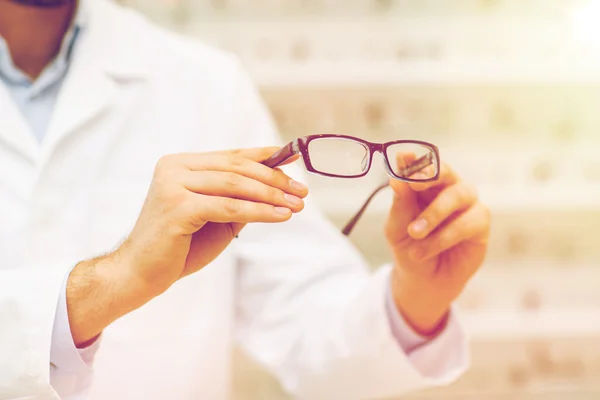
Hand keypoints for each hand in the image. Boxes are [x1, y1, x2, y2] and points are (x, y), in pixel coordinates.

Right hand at [67, 147, 307, 344]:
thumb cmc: (178, 247)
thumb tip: (277, 186)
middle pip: (236, 167)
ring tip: (296, 205)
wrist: (139, 274)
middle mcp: (174, 168)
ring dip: (271, 194)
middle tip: (301, 192)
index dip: (265, 156)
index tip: (294, 158)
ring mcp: (173, 185)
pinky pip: (228, 206)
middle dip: (274, 179)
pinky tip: (279, 216)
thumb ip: (238, 199)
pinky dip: (258, 211)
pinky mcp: (177, 207)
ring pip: (234, 184)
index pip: (231, 156)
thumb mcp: (215, 217)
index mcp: (181, 164)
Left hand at [384, 163, 489, 336]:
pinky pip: (466, 223)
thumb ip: (400, 204)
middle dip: (431, 174)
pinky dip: (443, 237)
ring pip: (456, 195)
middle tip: (414, 184)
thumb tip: (396, 180)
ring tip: (414, 234)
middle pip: (445, 171)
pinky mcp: (481, 223)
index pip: (421, 165)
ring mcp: (467, 203)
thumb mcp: (397, 228)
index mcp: (424, 184)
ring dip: (433, 214)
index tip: (403, 159)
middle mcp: (448, 188)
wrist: (423, 280)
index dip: (414, 160)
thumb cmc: (409, 247)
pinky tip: (424, 250)